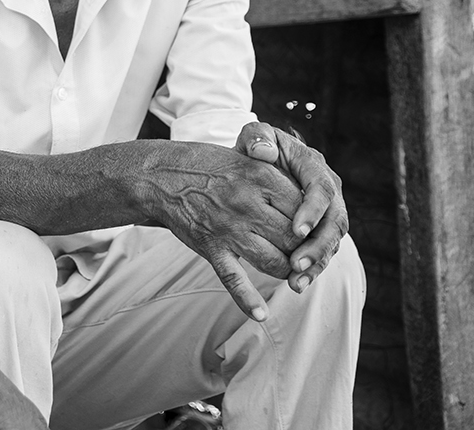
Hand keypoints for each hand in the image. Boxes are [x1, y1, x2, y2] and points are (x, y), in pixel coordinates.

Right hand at [143, 141, 302, 320]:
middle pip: (295, 240)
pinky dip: (248, 300)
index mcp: (262, 178)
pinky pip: (234, 279)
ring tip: (288, 271)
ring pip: (275, 263)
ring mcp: (229, 229)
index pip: (305, 211)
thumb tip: (310, 202)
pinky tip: (261, 315)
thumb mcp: (246, 158)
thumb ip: (278, 177)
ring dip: (287, 272)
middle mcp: (248, 204)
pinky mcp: (210, 248)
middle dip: (305, 251)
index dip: (313, 225)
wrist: (160, 177)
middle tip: (305, 254)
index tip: (314, 230)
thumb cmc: (208, 166)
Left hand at [234, 122, 348, 293]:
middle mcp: (329, 190)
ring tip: (296, 281)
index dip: (313, 211)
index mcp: (315, 166)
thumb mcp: (254, 136)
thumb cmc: (256, 149)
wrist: (256, 163)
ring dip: (316, 262)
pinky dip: (312, 268)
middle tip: (296, 263)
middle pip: (335, 221)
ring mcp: (328, 211)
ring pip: (332, 241)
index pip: (322, 189)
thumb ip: (257, 137)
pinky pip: (323, 251)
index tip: (296, 230)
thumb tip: (263, 151)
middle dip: (318, 245)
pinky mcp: (321, 229)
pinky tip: (296, 283)